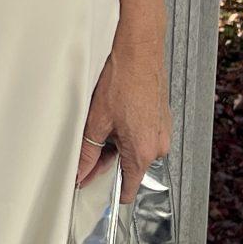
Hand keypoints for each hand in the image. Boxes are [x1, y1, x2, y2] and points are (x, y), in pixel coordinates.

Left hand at [75, 41, 171, 186]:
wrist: (140, 53)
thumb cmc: (124, 81)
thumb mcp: (97, 122)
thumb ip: (87, 153)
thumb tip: (80, 171)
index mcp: (142, 152)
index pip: (128, 189)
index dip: (107, 190)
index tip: (94, 186)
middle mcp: (158, 145)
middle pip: (129, 166)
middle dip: (108, 160)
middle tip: (88, 146)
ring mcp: (162, 131)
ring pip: (135, 148)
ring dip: (119, 142)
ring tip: (105, 120)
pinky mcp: (162, 119)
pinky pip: (144, 134)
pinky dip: (129, 130)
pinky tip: (117, 115)